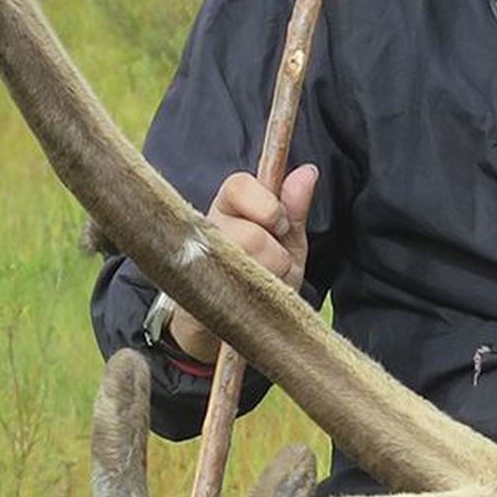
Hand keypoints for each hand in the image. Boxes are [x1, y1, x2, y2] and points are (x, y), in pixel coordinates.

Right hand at [161, 164, 317, 364]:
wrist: (231, 325)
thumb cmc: (261, 278)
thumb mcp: (286, 243)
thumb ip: (294, 209)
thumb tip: (308, 171)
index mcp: (229, 208)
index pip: (239, 185)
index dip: (267, 206)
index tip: (281, 225)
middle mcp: (207, 229)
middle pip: (249, 234)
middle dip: (274, 257)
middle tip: (273, 267)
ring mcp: (196, 262)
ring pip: (242, 266)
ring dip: (266, 283)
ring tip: (261, 288)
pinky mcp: (188, 299)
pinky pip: (229, 297)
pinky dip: (250, 303)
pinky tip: (248, 304)